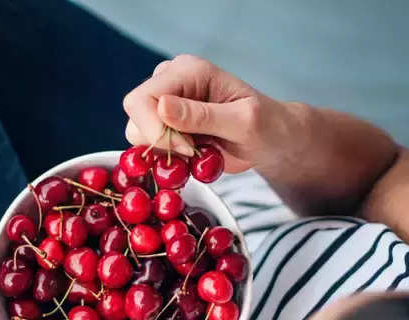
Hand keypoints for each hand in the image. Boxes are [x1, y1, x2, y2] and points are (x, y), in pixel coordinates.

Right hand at [122, 54, 306, 173]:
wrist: (273, 141)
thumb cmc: (267, 126)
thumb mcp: (242, 121)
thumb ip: (203, 115)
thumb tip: (162, 106)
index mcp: (188, 71)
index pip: (142, 99)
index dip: (157, 130)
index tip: (188, 149)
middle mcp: (171, 83)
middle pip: (135, 117)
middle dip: (161, 143)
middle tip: (195, 152)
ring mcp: (166, 105)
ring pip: (138, 135)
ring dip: (166, 153)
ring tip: (199, 152)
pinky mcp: (166, 126)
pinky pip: (150, 147)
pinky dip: (168, 160)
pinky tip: (194, 156)